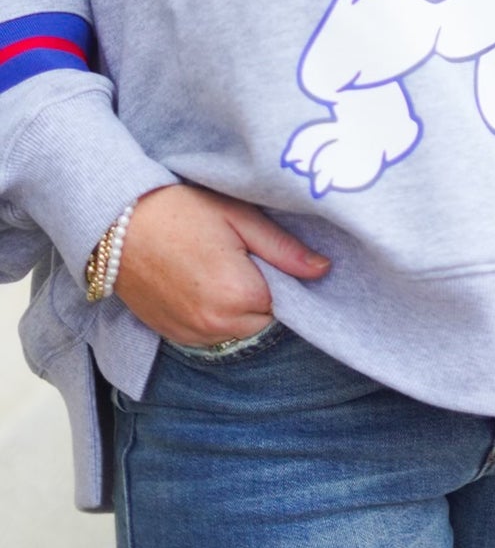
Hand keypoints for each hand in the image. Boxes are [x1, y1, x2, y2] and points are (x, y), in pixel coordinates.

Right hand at [114, 184, 329, 345]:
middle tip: (239, 256)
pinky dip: (215, 316)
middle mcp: (216, 325)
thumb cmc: (179, 211)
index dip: (280, 275)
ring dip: (238, 307)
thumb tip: (323, 269)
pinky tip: (200, 283)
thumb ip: (283, 248)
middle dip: (262, 294)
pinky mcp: (173, 336)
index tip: (263, 253)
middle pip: (264, 320)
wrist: (116, 224)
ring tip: (216, 266)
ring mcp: (191, 335)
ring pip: (238, 330)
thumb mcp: (238, 218)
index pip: (287, 301)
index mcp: (239, 295)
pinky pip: (211, 335)